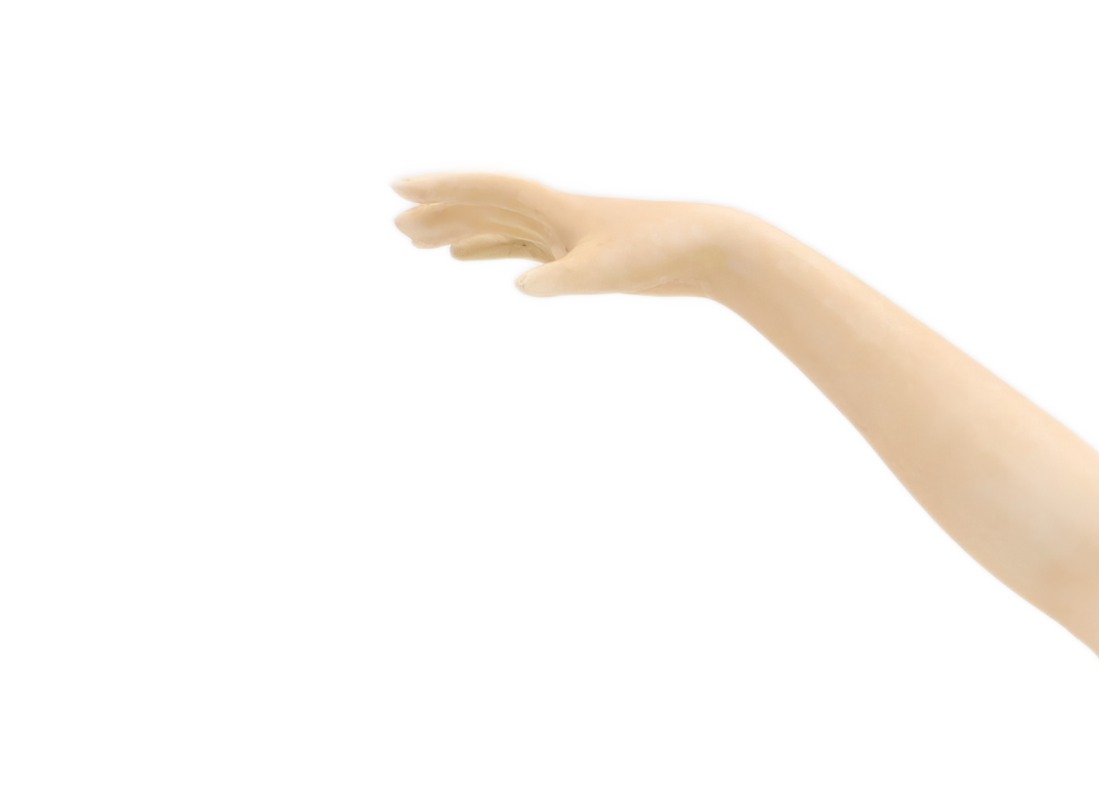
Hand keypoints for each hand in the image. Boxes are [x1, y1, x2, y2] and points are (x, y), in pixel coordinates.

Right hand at [392, 174, 756, 299]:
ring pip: (497, 226)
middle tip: (396, 227)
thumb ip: (560, 277)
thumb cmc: (656, 253)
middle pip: (482, 208)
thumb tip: (519, 285)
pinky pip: (520, 246)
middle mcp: (551, 212)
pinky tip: (470, 258)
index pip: (482, 191)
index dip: (439, 189)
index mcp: (551, 206)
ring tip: (420, 241)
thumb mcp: (606, 271)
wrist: (702, 248)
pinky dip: (492, 248)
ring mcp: (563, 231)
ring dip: (459, 230)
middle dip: (439, 214)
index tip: (397, 188)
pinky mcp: (578, 250)